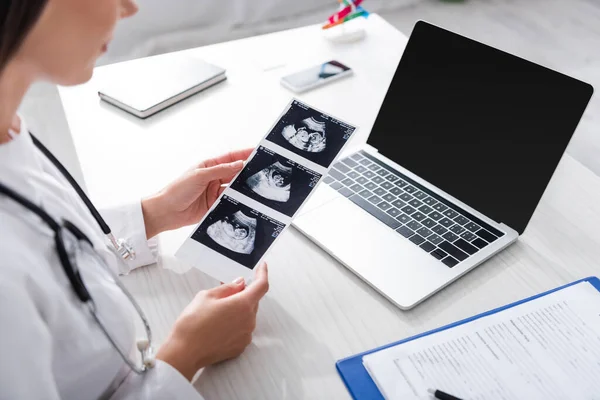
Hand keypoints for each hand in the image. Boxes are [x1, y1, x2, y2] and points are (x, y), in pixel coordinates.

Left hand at [141, 149, 252, 237]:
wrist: (166, 212)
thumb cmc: (177, 190)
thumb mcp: (199, 176)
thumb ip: (221, 170)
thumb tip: (239, 164)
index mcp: (209, 166)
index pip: (231, 158)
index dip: (244, 154)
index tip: (258, 151)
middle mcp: (213, 178)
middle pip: (235, 173)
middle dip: (247, 171)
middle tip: (261, 170)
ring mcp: (214, 192)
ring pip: (234, 188)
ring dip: (243, 188)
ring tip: (255, 186)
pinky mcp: (215, 205)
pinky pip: (229, 202)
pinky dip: (236, 201)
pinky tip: (244, 200)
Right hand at [156, 263, 268, 380]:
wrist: (184, 352)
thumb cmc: (193, 324)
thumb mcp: (207, 296)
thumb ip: (228, 288)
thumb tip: (240, 283)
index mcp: (243, 305)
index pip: (262, 285)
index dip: (263, 273)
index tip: (262, 267)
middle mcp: (249, 321)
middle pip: (253, 301)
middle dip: (243, 293)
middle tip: (226, 291)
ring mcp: (246, 335)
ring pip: (247, 315)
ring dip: (238, 309)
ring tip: (217, 311)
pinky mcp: (240, 347)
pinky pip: (242, 329)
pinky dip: (235, 323)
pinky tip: (218, 325)